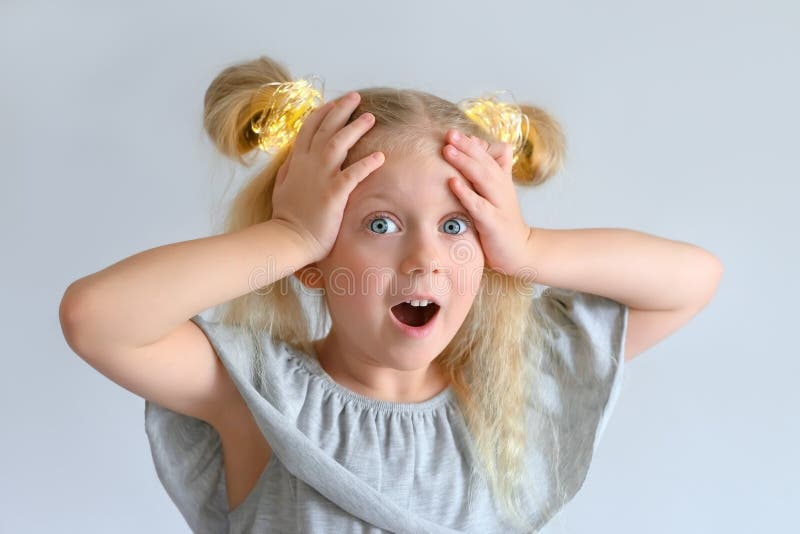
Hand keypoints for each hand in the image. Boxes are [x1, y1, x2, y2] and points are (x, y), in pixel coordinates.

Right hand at [270, 92, 384, 262]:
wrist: (288, 239)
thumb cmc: (287, 217)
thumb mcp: (282, 187)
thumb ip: (289, 170)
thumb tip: (292, 158)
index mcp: (296, 162)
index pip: (309, 129)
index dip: (322, 113)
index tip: (334, 103)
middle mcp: (308, 164)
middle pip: (326, 129)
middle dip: (341, 110)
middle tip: (356, 97)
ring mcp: (320, 177)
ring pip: (338, 143)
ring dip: (355, 129)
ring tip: (371, 117)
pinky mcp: (333, 194)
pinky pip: (353, 174)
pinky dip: (367, 164)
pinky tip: (380, 156)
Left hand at [442, 129, 532, 276]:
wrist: (520, 252)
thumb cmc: (501, 222)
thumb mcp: (496, 194)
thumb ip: (489, 171)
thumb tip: (478, 145)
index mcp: (500, 180)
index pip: (487, 156)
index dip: (471, 144)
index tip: (452, 132)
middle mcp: (501, 188)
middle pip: (484, 162)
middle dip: (467, 147)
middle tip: (449, 134)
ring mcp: (499, 205)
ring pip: (483, 179)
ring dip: (465, 163)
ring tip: (448, 150)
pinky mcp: (494, 223)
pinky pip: (479, 206)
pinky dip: (466, 193)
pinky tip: (453, 183)